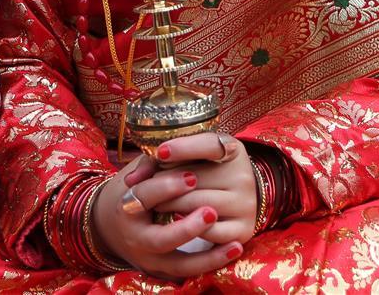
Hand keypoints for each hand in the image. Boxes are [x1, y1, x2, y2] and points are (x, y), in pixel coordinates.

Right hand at [90, 152, 243, 280]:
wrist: (115, 226)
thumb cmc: (135, 190)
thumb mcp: (139, 172)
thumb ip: (155, 162)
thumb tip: (166, 153)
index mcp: (126, 207)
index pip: (146, 197)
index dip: (168, 187)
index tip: (192, 177)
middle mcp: (136, 238)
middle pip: (161, 239)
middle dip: (187, 227)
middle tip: (211, 210)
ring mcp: (150, 259)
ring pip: (179, 263)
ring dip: (207, 254)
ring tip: (230, 239)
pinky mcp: (164, 271)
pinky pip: (189, 272)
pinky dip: (211, 262)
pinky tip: (233, 249)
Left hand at [127, 132, 257, 247]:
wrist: (234, 197)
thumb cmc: (204, 172)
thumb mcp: (191, 157)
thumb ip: (162, 160)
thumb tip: (132, 180)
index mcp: (233, 149)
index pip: (210, 145)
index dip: (184, 147)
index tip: (160, 152)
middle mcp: (244, 175)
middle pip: (197, 179)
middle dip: (167, 184)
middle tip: (149, 191)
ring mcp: (246, 203)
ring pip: (198, 207)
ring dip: (172, 206)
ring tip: (158, 205)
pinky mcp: (244, 230)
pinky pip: (209, 233)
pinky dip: (190, 228)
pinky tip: (178, 220)